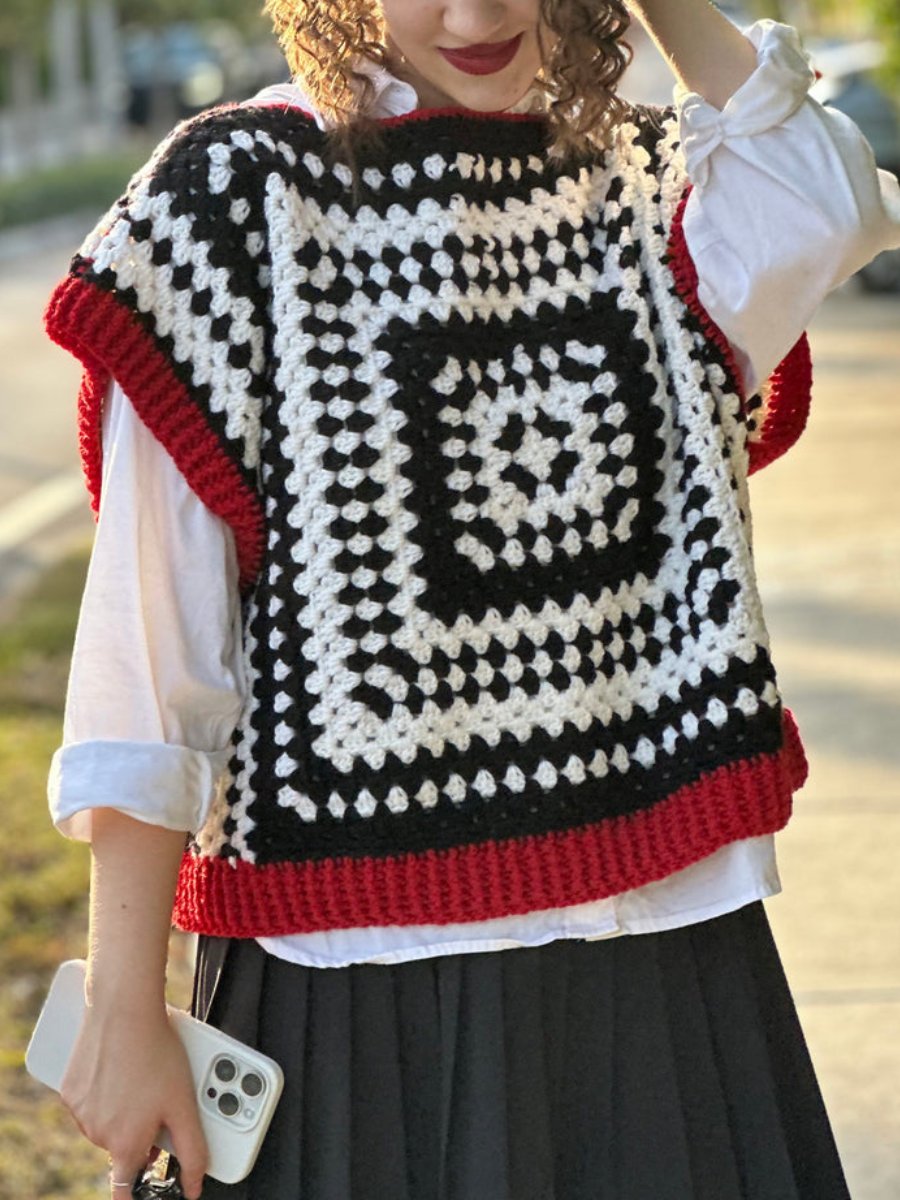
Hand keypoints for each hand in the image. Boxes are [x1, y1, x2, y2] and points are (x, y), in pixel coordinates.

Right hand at [60, 1001, 207, 1199]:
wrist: (124, 1010)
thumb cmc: (157, 1053)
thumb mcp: (184, 1103)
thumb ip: (192, 1149)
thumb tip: (195, 1186)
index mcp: (126, 1144)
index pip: (125, 1189)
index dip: (136, 1193)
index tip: (141, 1189)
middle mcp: (98, 1134)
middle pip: (122, 1148)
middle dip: (141, 1133)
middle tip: (158, 1103)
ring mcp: (81, 1111)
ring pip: (106, 1123)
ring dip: (123, 1111)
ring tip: (142, 1076)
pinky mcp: (71, 1088)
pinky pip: (90, 1100)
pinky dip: (104, 1091)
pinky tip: (122, 1067)